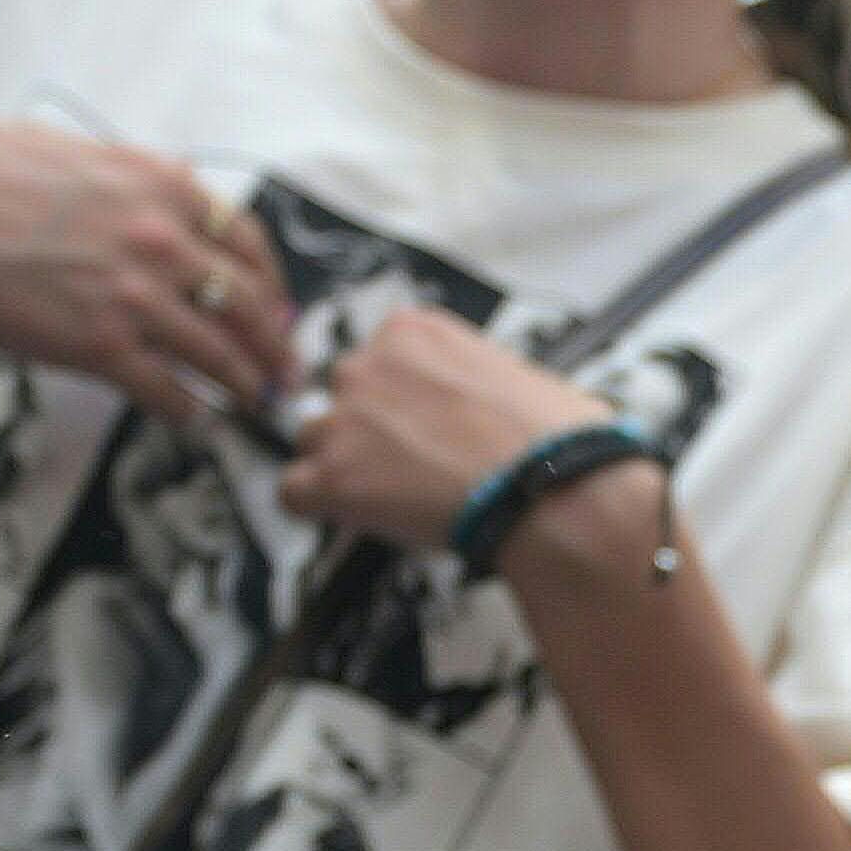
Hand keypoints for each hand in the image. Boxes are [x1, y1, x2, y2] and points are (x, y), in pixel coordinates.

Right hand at [0, 115, 302, 426]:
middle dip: (276, 344)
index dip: (271, 284)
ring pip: (221, 355)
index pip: (246, 242)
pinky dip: (192, 411)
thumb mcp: (74, 159)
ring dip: (245, 385)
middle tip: (288, 371)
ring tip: (254, 403)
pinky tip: (196, 419)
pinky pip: (170, 392)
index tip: (277, 306)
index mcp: (161, 185)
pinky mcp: (100, 347)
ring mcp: (135, 296)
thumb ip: (130, 189)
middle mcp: (162, 239)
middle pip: (249, 305)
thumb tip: (163, 206)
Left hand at [272, 304, 606, 562]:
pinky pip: (293, 491)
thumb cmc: (557, 438)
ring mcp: (345, 420)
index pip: (378, 359)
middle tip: (413, 465)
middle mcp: (368, 364)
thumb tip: (494, 409)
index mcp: (412, 332)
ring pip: (314, 441)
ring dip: (343, 467)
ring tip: (393, 498)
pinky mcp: (333, 476)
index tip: (428, 426)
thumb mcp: (518, 375)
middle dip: (369, 430)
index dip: (402, 399)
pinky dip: (318, 508)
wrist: (553, 488)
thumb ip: (476, 380)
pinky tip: (358, 518)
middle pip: (342, 397)